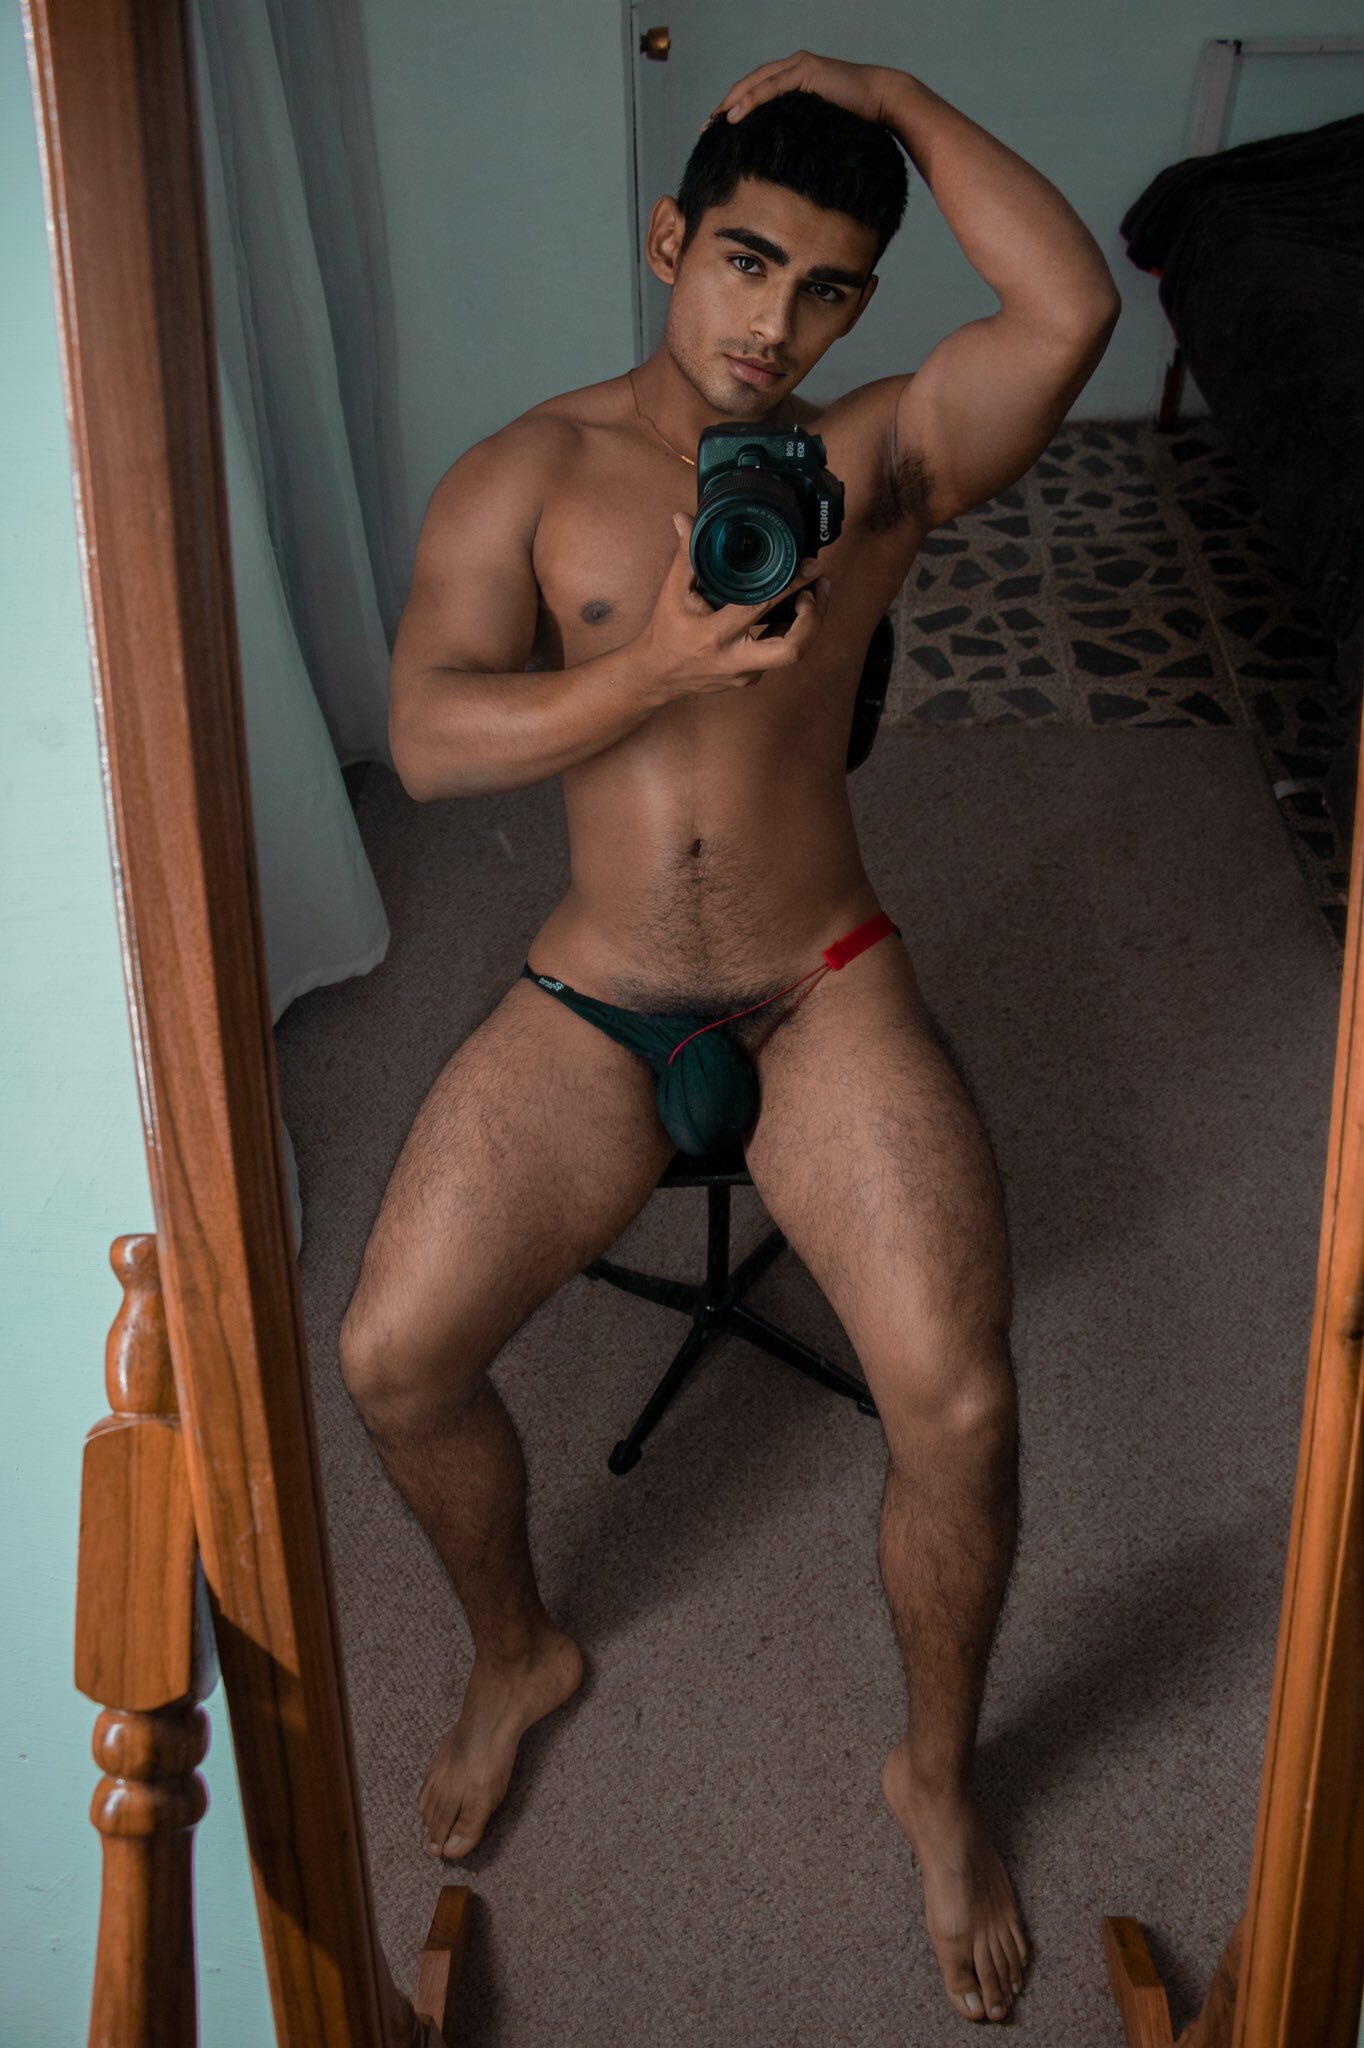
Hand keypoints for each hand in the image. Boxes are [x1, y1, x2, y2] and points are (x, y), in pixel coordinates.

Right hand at [634, 511, 829, 700]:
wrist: (657, 675)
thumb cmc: (666, 631)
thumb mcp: (672, 591)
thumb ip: (686, 554)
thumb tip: (686, 518)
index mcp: (715, 635)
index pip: (761, 607)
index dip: (791, 585)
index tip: (810, 567)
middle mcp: (735, 659)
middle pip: (792, 649)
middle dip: (815, 618)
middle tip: (818, 588)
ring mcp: (746, 673)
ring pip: (792, 653)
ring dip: (809, 624)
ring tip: (814, 593)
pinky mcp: (750, 678)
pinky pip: (778, 654)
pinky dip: (791, 631)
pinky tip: (795, 609)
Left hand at [702, 52, 898, 131]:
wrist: (884, 102)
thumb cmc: (857, 119)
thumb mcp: (820, 125)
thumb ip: (800, 130)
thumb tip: (784, 156)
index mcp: (795, 77)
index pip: (756, 90)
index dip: (734, 107)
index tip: (717, 129)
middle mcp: (793, 66)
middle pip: (749, 84)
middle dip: (725, 105)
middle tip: (706, 128)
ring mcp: (799, 66)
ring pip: (755, 83)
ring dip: (731, 103)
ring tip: (714, 124)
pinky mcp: (806, 72)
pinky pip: (770, 87)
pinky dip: (750, 101)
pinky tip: (733, 116)